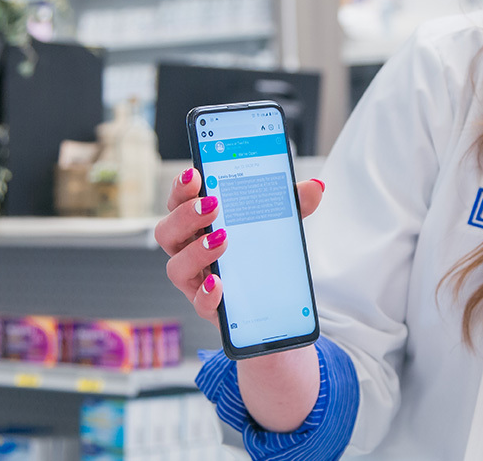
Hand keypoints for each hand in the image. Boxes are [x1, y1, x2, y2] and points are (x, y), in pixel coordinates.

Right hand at [155, 169, 325, 330]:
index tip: (193, 175)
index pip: (179, 201)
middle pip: (168, 231)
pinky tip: (218, 283)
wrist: (272, 304)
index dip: (181, 188)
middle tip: (212, 205)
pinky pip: (199, 302)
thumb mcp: (279, 225)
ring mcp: (196, 280)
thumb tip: (315, 187)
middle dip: (185, 214)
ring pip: (176, 266)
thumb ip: (293, 205)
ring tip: (222, 239)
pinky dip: (207, 293)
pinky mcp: (210, 307)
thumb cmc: (261, 254)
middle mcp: (190, 250)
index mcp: (200, 224)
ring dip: (195, 251)